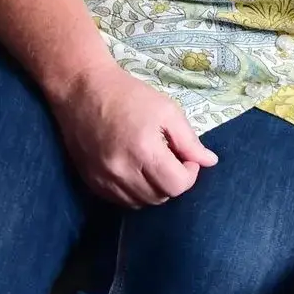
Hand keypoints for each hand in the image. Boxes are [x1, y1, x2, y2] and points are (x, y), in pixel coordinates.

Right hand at [52, 62, 218, 207]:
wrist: (83, 90)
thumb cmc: (129, 95)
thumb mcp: (167, 110)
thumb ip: (189, 141)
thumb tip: (210, 162)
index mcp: (143, 150)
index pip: (177, 185)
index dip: (189, 174)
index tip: (187, 158)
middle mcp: (121, 171)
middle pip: (160, 197)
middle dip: (173, 181)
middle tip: (171, 159)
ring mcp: (103, 180)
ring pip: (141, 203)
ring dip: (155, 190)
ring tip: (154, 165)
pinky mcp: (91, 182)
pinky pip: (121, 201)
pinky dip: (135, 193)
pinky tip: (136, 172)